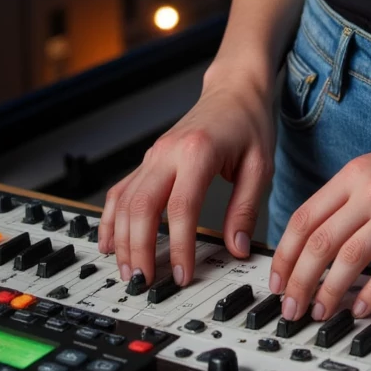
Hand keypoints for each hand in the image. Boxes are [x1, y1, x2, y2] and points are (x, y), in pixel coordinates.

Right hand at [96, 66, 274, 288]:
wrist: (234, 89)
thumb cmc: (248, 122)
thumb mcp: (260, 165)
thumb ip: (246, 209)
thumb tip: (236, 248)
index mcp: (198, 152)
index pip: (181, 207)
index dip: (178, 246)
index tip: (183, 274)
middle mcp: (168, 153)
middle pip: (140, 206)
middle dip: (138, 248)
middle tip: (145, 281)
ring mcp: (153, 156)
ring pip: (124, 201)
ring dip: (122, 240)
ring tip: (130, 272)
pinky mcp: (148, 160)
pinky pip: (120, 191)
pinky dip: (110, 218)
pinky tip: (110, 242)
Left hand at [267, 105, 370, 322]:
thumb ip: (351, 195)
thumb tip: (322, 234)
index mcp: (355, 173)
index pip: (304, 217)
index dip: (284, 255)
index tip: (278, 280)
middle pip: (319, 241)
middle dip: (299, 281)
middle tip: (292, 307)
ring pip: (349, 257)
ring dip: (329, 292)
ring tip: (321, 312)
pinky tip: (364, 307)